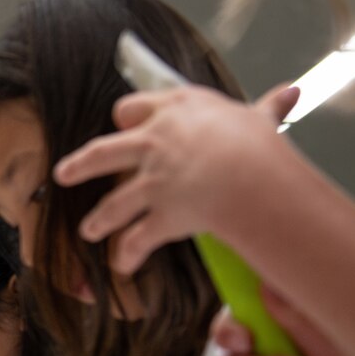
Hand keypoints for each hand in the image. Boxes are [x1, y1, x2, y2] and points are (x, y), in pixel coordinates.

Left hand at [54, 83, 301, 274]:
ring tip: (88, 230)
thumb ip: (269, 107)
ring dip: (100, 220)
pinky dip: (128, 255)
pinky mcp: (157, 214)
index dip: (127, 118)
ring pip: (114, 203)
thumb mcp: (259, 118)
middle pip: (102, 153)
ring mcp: (151, 181)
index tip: (121, 124)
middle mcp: (153, 144)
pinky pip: (137, 240)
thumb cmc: (257, 143)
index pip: (132, 108)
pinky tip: (123, 265)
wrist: (248, 176)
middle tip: (62, 175)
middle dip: (80, 166)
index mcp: (173, 113)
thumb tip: (292, 90)